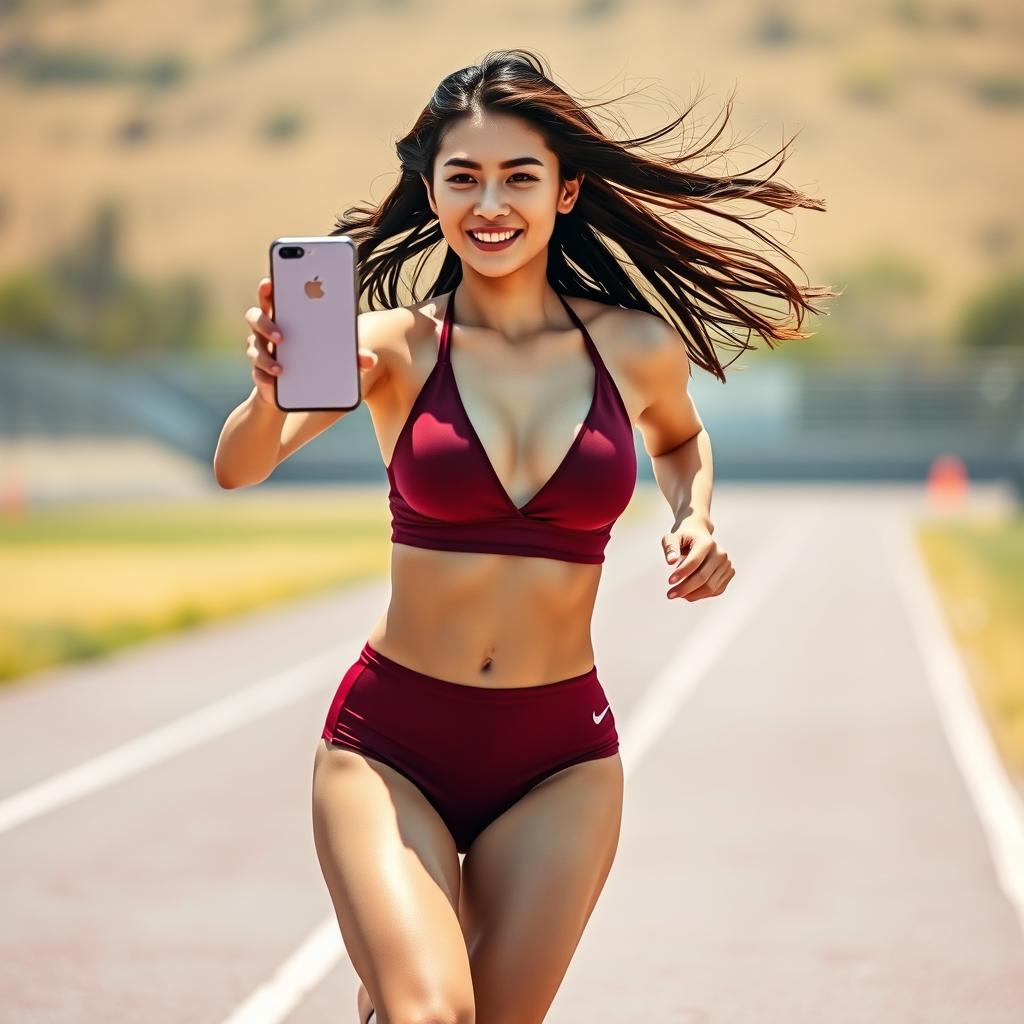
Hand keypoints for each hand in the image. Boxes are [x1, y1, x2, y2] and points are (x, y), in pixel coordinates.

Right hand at [243, 277, 378, 407]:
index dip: (268, 287)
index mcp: (285, 316)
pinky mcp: (260, 372)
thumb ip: (352, 356)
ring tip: (281, 366)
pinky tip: (277, 378)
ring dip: (266, 354)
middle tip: (282, 334)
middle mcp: (268, 330)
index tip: (270, 282)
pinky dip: (266, 374)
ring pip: (253, 344)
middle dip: (265, 320)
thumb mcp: (337, 356)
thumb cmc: (319, 360)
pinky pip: (257, 371)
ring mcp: (261, 350)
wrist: (300, 391)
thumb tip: (370, 360)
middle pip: (256, 316)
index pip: (273, 295)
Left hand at [662, 521, 734, 601]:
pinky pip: (715, 590)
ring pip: (710, 587)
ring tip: (677, 594)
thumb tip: (671, 561)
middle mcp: (720, 554)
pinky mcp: (729, 573)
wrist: (699, 535)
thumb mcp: (672, 538)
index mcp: (707, 543)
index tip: (670, 581)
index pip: (694, 562)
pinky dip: (701, 595)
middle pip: (703, 577)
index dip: (682, 573)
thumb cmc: (684, 538)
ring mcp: (726, 564)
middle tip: (670, 594)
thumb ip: (670, 548)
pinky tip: (688, 593)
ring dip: (692, 595)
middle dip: (685, 588)